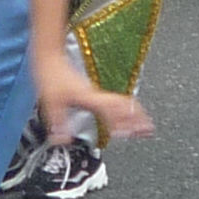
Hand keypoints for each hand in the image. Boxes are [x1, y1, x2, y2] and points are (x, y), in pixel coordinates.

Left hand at [34, 51, 153, 143]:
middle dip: (136, 117)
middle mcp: (95, 94)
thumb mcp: (49, 102)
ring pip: (122, 102)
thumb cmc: (51, 76)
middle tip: (148, 129)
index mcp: (87, 97)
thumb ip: (58, 122)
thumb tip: (62, 141)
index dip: (118, 122)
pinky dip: (128, 108)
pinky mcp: (95, 92)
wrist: (51, 57)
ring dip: (136, 112)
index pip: (107, 111)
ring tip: (146, 124)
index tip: (127, 132)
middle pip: (122, 105)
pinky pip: (116, 101)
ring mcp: (97, 93)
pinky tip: (130, 113)